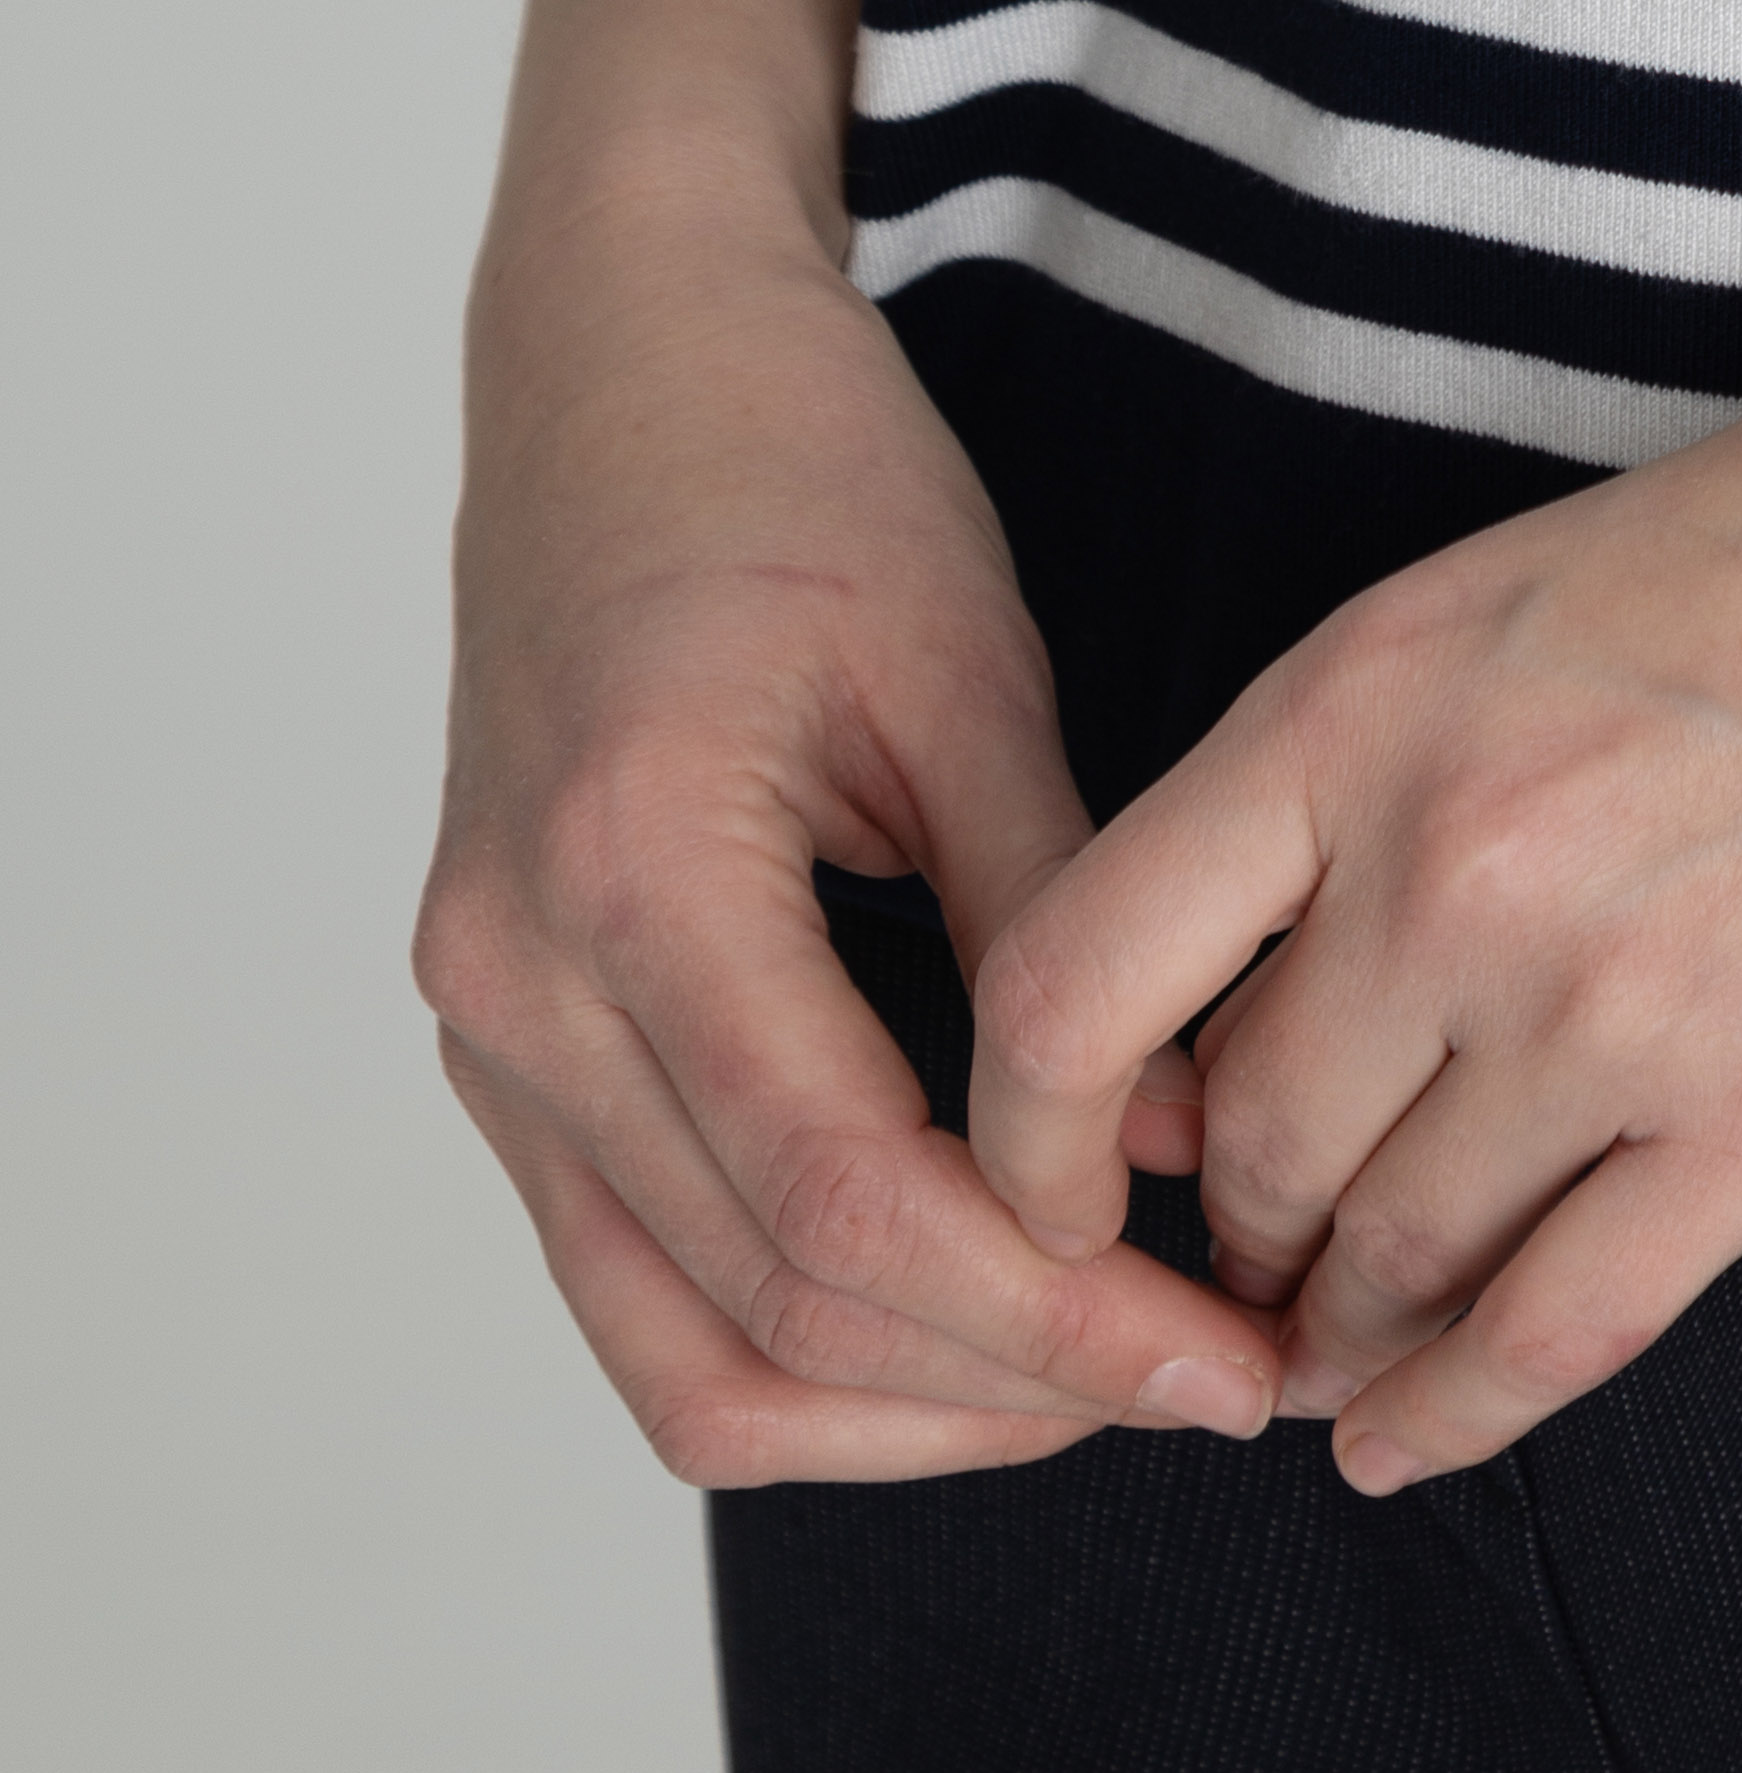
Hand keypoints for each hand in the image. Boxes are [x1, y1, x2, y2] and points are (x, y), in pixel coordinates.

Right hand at [417, 204, 1283, 1485]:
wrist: (618, 363)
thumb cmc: (795, 467)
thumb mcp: (969, 671)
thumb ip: (1065, 926)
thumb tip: (1186, 1152)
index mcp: (630, 867)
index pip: (844, 1199)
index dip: (1048, 1310)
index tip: (1221, 1350)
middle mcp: (520, 984)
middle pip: (771, 1310)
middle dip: (1012, 1383)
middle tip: (1214, 1379)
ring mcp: (490, 1034)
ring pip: (689, 1355)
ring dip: (907, 1409)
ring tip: (1111, 1377)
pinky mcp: (513, 1052)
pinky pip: (642, 1289)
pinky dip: (804, 1348)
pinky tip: (974, 1320)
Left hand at [964, 276, 1741, 1492]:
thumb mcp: (1548, 573)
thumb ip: (1395, 759)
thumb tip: (1290, 956)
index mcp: (1367, 696)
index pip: (1070, 979)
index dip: (1025, 1137)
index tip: (1055, 1188)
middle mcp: (1450, 859)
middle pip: (1242, 1149)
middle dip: (1229, 1244)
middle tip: (1236, 1286)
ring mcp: (1613, 1000)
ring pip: (1391, 1260)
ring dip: (1342, 1338)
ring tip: (1329, 1365)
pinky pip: (1560, 1327)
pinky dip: (1459, 1416)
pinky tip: (1407, 1446)